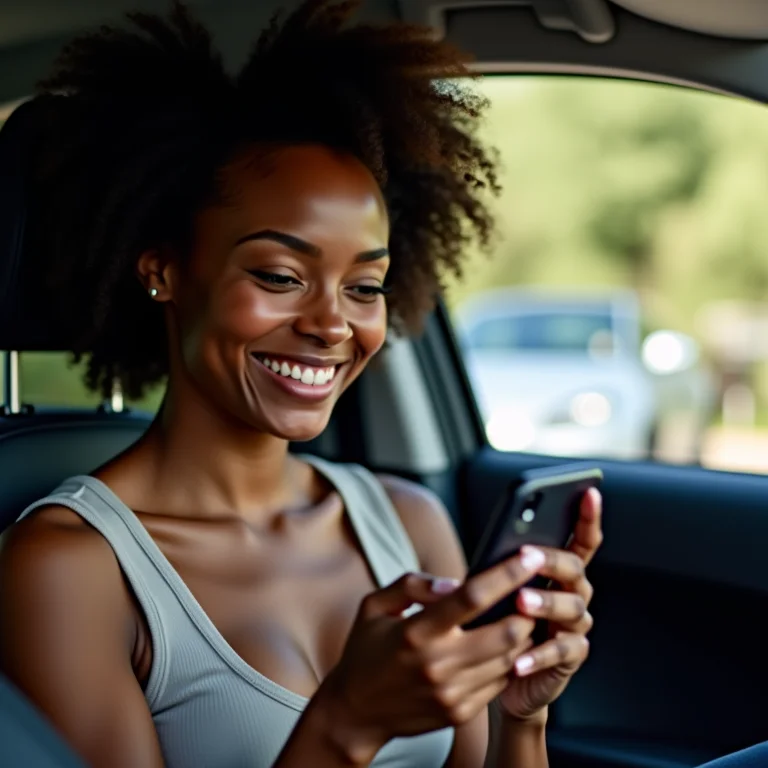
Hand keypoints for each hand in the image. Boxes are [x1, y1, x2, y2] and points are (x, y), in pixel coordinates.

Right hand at [317, 549, 548, 761]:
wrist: (355, 712)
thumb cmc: (366, 651)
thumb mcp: (374, 605)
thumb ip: (412, 585)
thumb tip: (453, 583)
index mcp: (416, 631)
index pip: (472, 598)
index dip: (506, 575)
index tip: (529, 557)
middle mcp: (438, 664)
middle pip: (505, 633)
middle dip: (528, 610)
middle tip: (533, 592)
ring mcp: (452, 693)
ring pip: (509, 660)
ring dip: (524, 636)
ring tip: (525, 616)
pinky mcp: (460, 712)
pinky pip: (500, 683)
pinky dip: (510, 662)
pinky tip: (505, 647)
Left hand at [497, 487, 603, 720]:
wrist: (506, 674)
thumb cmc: (502, 620)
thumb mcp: (501, 588)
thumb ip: (507, 566)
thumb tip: (497, 542)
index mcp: (562, 571)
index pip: (581, 540)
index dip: (588, 517)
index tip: (589, 492)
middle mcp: (576, 593)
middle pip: (575, 569)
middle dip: (552, 559)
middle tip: (527, 554)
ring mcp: (575, 625)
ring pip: (571, 607)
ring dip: (545, 603)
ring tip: (520, 602)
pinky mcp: (570, 658)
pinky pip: (561, 652)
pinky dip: (539, 655)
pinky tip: (518, 658)